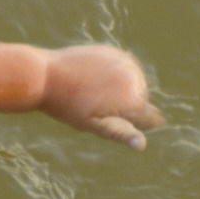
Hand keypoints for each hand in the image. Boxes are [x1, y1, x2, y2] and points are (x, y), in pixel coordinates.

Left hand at [40, 44, 163, 148]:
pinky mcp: (115, 52)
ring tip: (96, 94)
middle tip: (97, 107)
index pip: (152, 118)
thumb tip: (142, 145)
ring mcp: (125, 62)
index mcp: (133, 100)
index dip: (139, 124)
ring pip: (136, 84)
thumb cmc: (68, 106)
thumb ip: (121, 133)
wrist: (47, 75)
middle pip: (143, 101)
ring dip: (124, 91)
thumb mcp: (94, 125)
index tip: (119, 122)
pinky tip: (98, 81)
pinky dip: (118, 76)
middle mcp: (135, 78)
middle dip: (128, 107)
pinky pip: (125, 69)